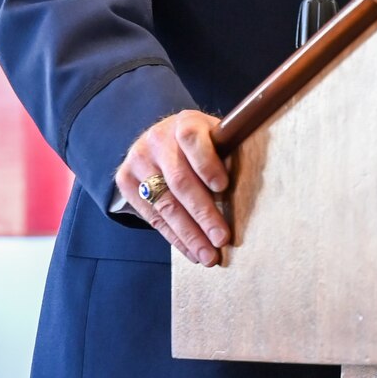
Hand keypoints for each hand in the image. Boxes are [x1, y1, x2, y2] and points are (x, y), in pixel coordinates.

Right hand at [116, 110, 229, 266]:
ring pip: (165, 204)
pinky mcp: (125, 181)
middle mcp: (157, 140)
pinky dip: (175, 237)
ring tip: (208, 255)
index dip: (207, 163)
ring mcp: (138, 161)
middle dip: (203, 213)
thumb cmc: (201, 143)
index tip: (223, 186)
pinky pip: (152, 217)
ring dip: (189, 234)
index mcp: (185, 122)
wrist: (160, 137)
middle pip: (180, 181)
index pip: (192, 139)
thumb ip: (227, 154)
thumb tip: (251, 190)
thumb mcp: (214, 136)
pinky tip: (191, 251)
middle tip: (221, 238)